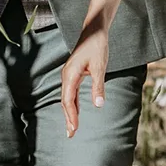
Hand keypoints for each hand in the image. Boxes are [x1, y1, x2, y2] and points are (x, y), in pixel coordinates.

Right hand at [61, 18, 108, 137]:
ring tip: (72, 128)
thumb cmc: (97, 46)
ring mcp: (69, 75)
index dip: (71, 116)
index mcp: (71, 75)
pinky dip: (72, 104)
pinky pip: (71, 93)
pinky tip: (75, 112)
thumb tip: (99, 104)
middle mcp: (67, 76)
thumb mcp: (100, 66)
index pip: (68, 100)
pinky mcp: (73, 74)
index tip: (74, 129)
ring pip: (67, 98)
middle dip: (68, 118)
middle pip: (65, 102)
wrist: (94, 30)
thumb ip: (98, 86)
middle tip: (71, 135)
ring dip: (69, 113)